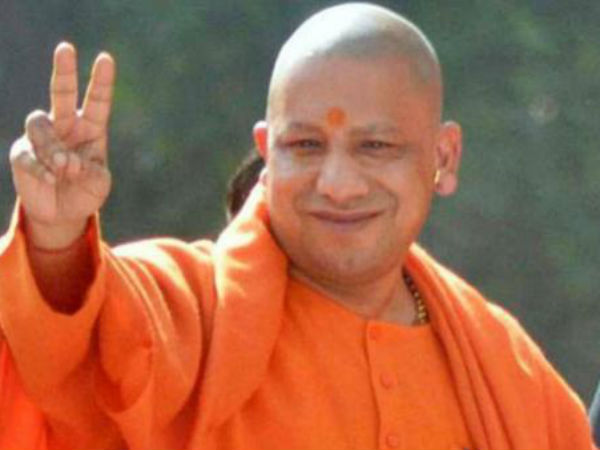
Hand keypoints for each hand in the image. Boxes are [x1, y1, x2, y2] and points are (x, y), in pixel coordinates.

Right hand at [9, 42, 114, 248]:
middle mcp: (65, 127)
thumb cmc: (85, 192)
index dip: (101, 81)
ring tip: (64, 168)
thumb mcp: (98, 184)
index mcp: (91, 130)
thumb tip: (66, 161)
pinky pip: (28, 154)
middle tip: (65, 48)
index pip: (97, 101)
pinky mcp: (22, 154)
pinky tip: (51, 179)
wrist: (63, 214)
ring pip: (40, 125)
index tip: (105, 59)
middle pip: (61, 93)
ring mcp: (42, 139)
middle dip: (64, 70)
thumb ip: (90, 171)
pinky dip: (41, 169)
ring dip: (53, 148)